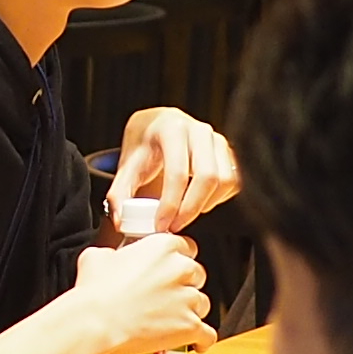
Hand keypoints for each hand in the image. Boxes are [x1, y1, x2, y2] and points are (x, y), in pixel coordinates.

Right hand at [60, 231, 210, 353]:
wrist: (96, 322)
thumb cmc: (96, 292)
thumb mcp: (97, 257)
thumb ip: (113, 253)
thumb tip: (110, 258)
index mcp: (162, 247)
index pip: (186, 247)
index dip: (176, 261)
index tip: (169, 270)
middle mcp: (180, 269)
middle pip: (197, 276)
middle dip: (184, 286)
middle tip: (166, 296)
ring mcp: (188, 299)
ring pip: (202, 305)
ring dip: (189, 312)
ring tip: (171, 321)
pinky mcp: (190, 326)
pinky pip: (207, 334)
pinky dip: (202, 340)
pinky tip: (195, 342)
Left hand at [111, 110, 239, 232]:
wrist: (157, 127)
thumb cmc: (144, 146)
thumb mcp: (127, 165)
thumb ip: (119, 193)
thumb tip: (120, 220)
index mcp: (171, 129)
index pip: (178, 172)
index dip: (171, 204)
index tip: (161, 224)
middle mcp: (199, 131)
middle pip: (208, 177)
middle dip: (191, 208)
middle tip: (174, 226)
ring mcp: (218, 140)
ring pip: (225, 180)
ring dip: (205, 204)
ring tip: (184, 212)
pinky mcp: (229, 152)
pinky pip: (233, 182)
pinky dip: (217, 199)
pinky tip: (197, 202)